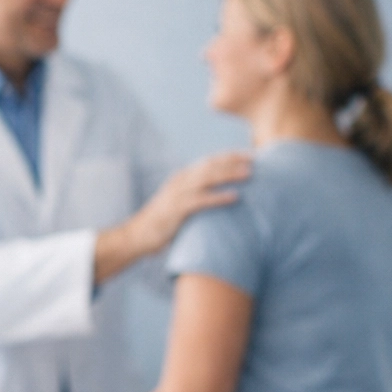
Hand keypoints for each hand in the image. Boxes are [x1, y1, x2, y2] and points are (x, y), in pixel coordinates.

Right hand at [130, 151, 250, 254]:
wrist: (136, 236)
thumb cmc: (162, 224)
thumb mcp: (180, 205)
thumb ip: (197, 199)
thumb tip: (222, 201)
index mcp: (181, 178)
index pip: (209, 162)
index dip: (229, 156)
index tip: (249, 155)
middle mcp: (180, 181)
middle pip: (210, 166)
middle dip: (233, 161)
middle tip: (255, 160)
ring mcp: (177, 194)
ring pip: (207, 178)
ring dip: (229, 174)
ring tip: (249, 173)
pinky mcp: (176, 210)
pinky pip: (201, 200)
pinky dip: (219, 197)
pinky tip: (235, 197)